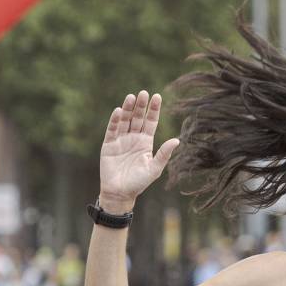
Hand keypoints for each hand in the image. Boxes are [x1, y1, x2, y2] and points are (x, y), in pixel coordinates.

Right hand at [98, 90, 179, 208]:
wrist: (120, 193)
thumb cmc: (139, 183)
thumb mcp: (154, 168)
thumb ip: (164, 154)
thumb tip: (177, 140)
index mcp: (145, 142)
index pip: (150, 122)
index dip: (153, 110)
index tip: (157, 96)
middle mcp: (133, 138)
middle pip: (138, 118)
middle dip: (141, 106)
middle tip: (144, 93)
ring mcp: (121, 140)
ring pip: (125, 120)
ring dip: (128, 109)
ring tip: (131, 97)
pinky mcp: (108, 144)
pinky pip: (112, 129)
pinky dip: (115, 120)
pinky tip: (119, 111)